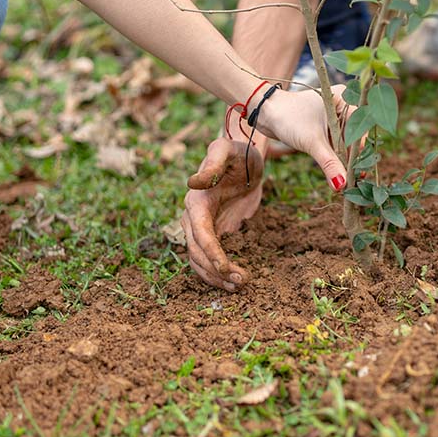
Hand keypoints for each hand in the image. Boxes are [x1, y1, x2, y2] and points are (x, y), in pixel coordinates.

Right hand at [181, 138, 263, 290]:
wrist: (245, 159)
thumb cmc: (238, 152)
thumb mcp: (228, 151)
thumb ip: (213, 163)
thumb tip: (193, 182)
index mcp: (196, 202)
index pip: (199, 234)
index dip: (211, 253)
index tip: (226, 269)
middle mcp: (193, 218)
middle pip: (198, 253)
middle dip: (217, 270)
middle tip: (242, 282)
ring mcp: (202, 228)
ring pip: (200, 261)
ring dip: (216, 277)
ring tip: (240, 286)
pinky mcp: (214, 233)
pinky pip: (210, 258)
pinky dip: (219, 273)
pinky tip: (235, 281)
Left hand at [255, 86, 349, 191]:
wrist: (265, 111)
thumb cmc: (288, 119)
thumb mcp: (312, 142)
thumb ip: (329, 164)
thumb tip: (342, 185)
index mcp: (345, 99)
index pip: (360, 129)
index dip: (359, 152)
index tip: (357, 173)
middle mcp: (343, 104)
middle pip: (355, 135)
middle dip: (351, 157)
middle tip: (352, 179)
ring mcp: (334, 114)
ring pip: (345, 140)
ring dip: (343, 158)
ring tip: (344, 179)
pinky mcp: (326, 123)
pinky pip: (336, 140)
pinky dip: (335, 154)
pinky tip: (335, 171)